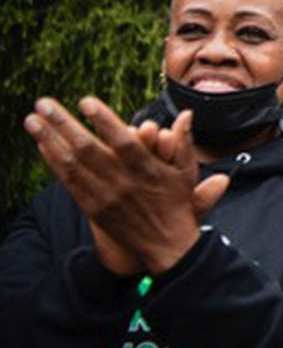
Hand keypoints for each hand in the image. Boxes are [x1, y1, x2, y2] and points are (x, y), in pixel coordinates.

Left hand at [24, 99, 226, 274]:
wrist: (165, 246)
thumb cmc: (177, 204)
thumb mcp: (187, 173)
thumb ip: (184, 142)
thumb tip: (187, 114)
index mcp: (148, 171)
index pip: (123, 142)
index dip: (104, 121)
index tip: (86, 101)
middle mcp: (123, 183)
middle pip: (89, 150)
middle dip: (64, 125)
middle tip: (44, 103)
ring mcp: (105, 196)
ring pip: (73, 165)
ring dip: (50, 140)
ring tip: (32, 119)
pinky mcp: (93, 207)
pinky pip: (69, 183)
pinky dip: (55, 163)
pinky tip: (42, 145)